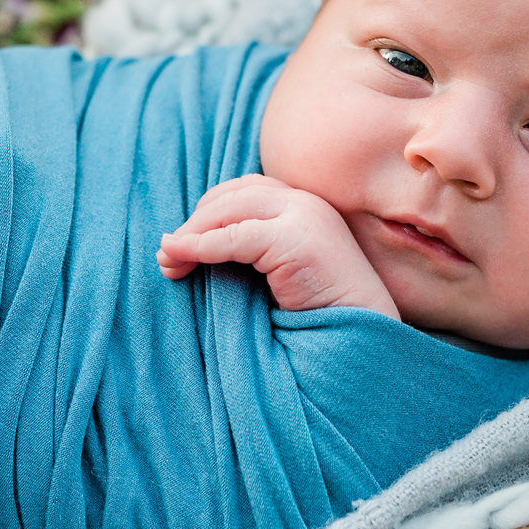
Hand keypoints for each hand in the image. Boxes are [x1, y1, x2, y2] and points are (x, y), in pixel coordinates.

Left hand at [158, 175, 398, 317]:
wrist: (362, 337)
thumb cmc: (316, 314)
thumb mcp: (274, 274)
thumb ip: (244, 254)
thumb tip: (180, 248)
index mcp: (302, 207)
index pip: (241, 191)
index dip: (204, 215)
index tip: (178, 249)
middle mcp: (305, 203)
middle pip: (231, 194)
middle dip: (192, 224)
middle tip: (166, 259)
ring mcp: (304, 216)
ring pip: (229, 209)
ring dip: (191, 235)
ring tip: (168, 264)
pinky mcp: (297, 239)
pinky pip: (234, 237)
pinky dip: (200, 248)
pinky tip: (180, 261)